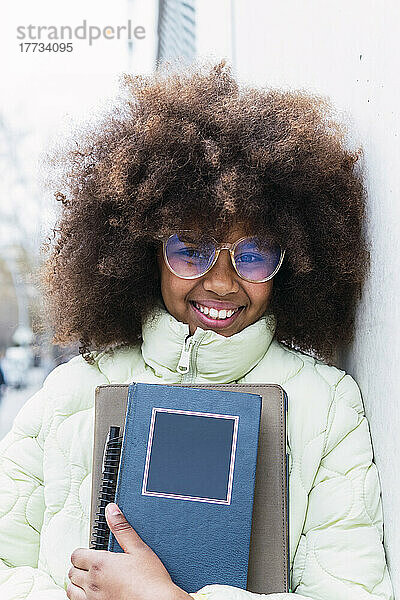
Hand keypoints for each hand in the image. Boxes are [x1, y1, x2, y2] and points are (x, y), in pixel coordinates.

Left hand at [67, 503, 191, 599]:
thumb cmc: (150, 579)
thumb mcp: (138, 548)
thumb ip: (122, 528)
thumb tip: (111, 510)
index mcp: (100, 564)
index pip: (76, 555)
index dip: (82, 553)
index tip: (90, 554)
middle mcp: (92, 583)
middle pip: (72, 572)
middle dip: (79, 567)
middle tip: (92, 566)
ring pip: (71, 590)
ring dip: (77, 584)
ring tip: (90, 580)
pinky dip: (81, 597)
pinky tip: (93, 594)